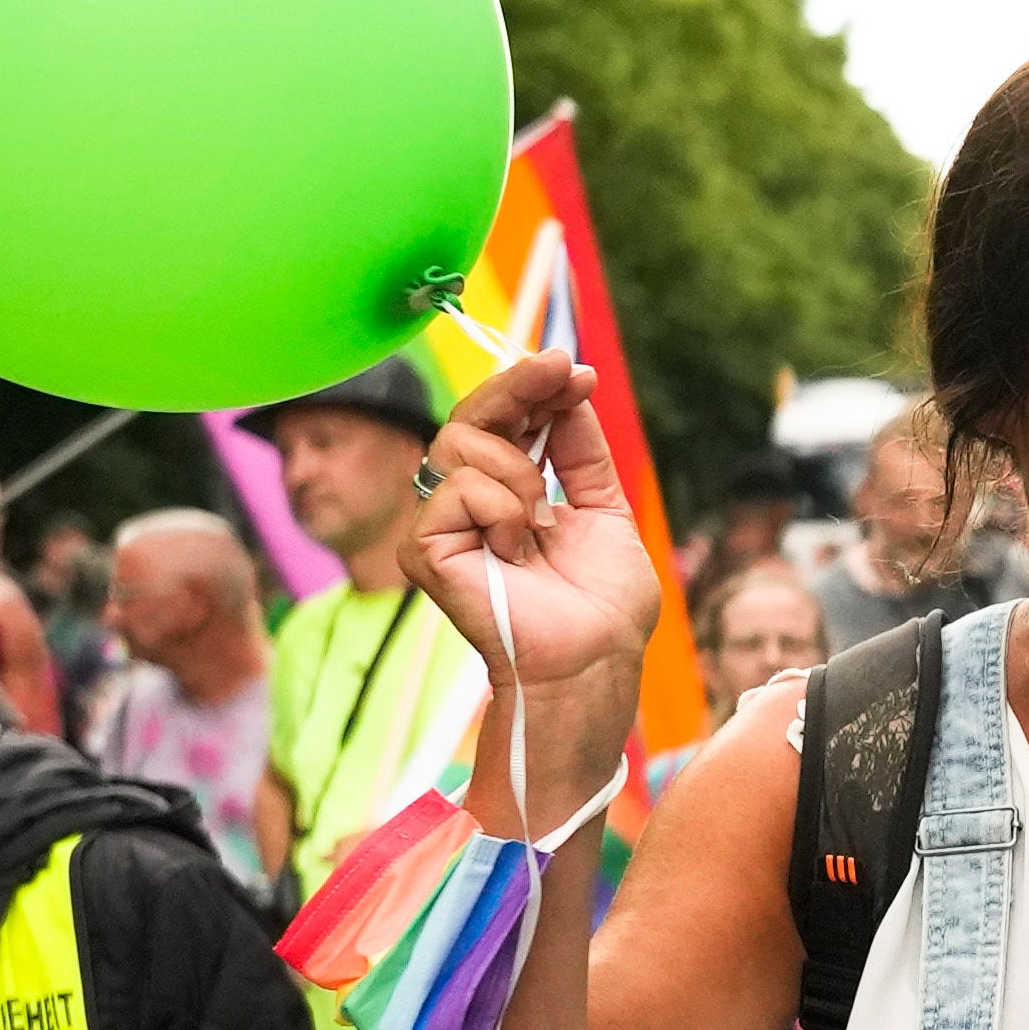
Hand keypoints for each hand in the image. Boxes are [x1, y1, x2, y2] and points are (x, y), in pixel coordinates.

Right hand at [411, 356, 669, 796]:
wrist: (595, 660)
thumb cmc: (603, 607)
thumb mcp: (605, 511)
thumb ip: (582, 451)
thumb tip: (572, 385)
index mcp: (504, 493)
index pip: (500, 421)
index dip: (531, 387)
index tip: (574, 368)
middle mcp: (464, 504)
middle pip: (470, 416)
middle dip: (519, 386)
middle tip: (561, 371)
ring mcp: (440, 526)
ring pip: (464, 445)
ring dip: (522, 476)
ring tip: (542, 527)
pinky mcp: (423, 550)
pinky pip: (459, 489)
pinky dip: (503, 511)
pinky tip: (518, 550)